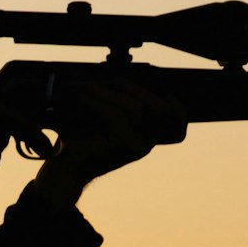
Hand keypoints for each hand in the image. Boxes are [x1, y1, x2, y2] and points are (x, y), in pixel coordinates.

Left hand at [34, 78, 187, 206]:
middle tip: (115, 80)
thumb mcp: (106, 120)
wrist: (66, 166)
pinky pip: (117, 115)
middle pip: (161, 111)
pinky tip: (84, 97)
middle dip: (139, 89)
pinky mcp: (122, 145)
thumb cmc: (83, 139)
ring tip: (89, 87)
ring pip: (137, 107)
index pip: (177, 131)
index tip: (169, 96)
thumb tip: (126, 80)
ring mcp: (136, 146)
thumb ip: (122, 105)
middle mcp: (145, 145)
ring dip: (112, 92)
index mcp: (146, 140)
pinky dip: (99, 101)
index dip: (180, 113)